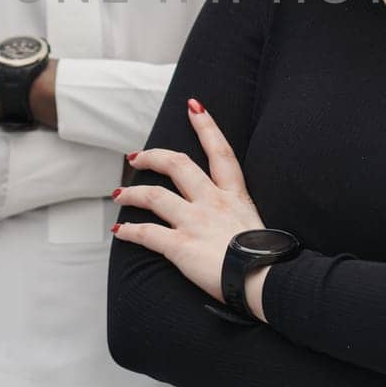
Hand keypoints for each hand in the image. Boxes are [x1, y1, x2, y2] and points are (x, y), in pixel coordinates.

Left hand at [111, 100, 264, 301]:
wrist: (265, 280)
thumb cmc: (266, 260)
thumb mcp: (256, 227)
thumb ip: (239, 218)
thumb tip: (233, 226)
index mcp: (235, 195)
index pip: (220, 151)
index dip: (207, 125)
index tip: (194, 107)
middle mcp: (213, 202)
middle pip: (178, 165)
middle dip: (153, 156)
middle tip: (137, 156)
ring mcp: (195, 221)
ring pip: (154, 195)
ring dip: (132, 193)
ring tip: (120, 195)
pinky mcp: (181, 245)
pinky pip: (147, 234)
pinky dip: (129, 232)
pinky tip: (120, 232)